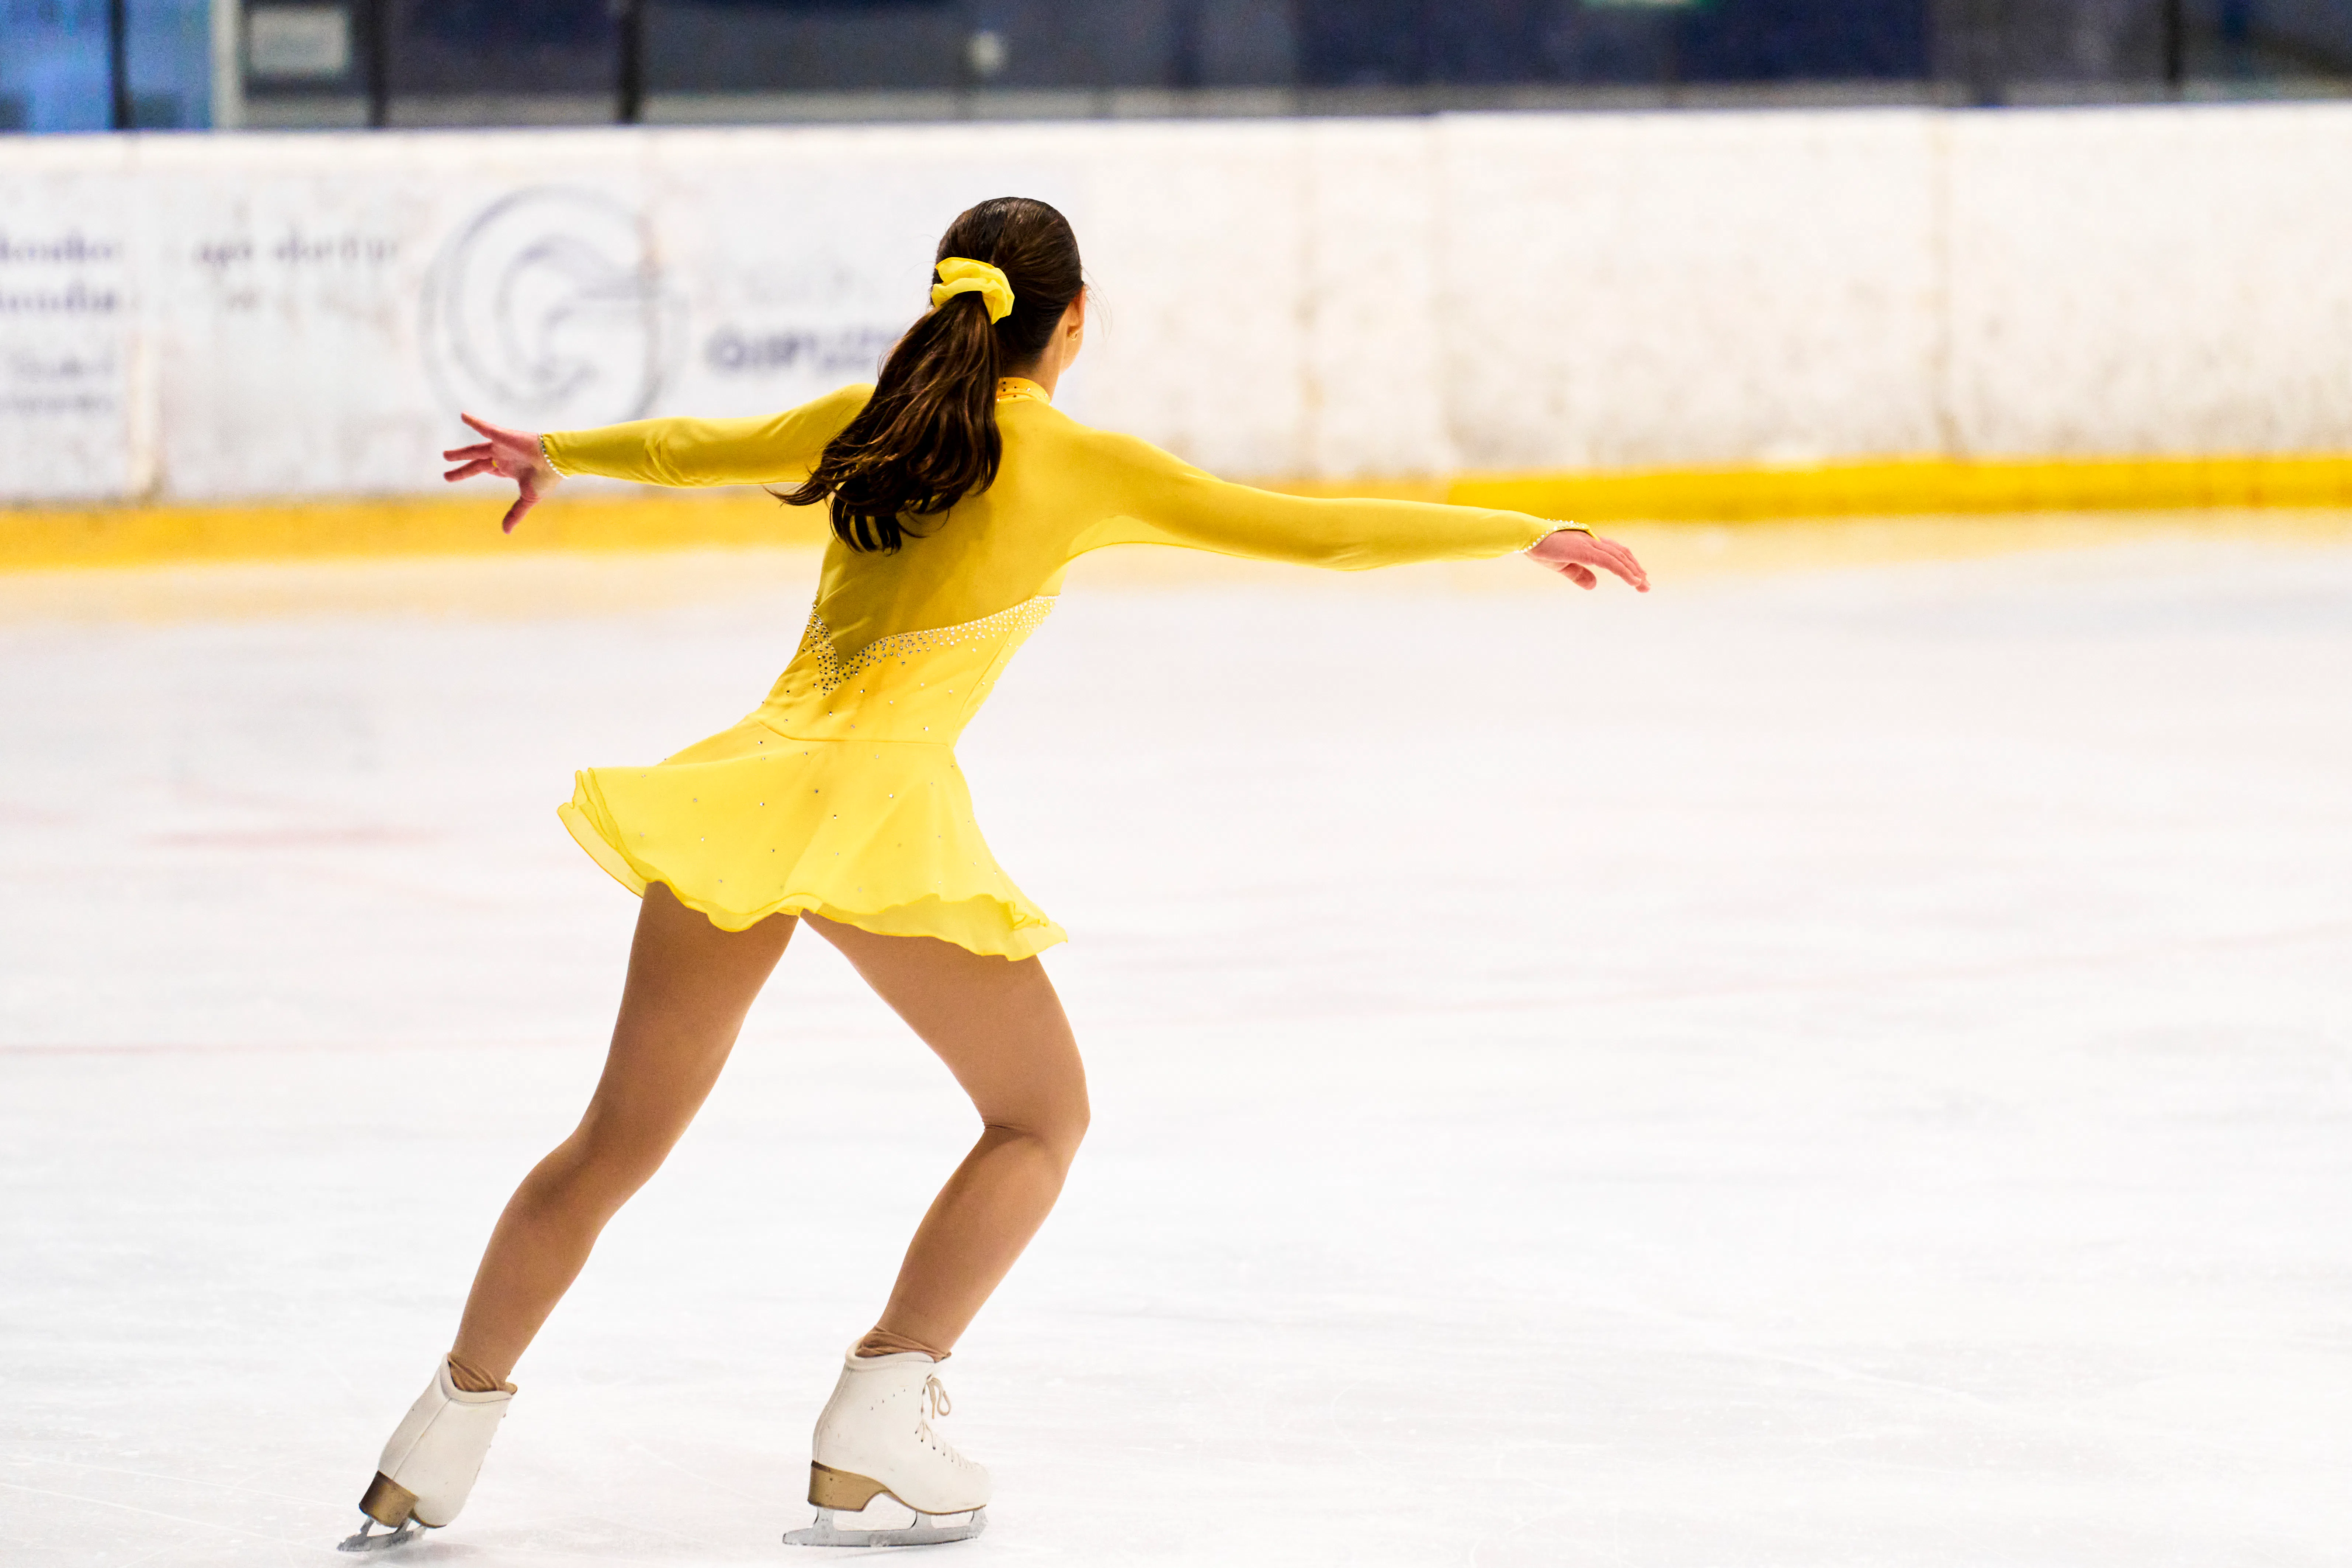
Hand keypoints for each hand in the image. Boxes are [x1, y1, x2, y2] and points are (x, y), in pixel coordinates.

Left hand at [442, 413, 561, 533]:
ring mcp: (502, 446)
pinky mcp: (503, 436)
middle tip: (445, 472)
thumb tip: (505, 532)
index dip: (469, 473)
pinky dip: (474, 422)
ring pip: (475, 449)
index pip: (485, 470)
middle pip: (476, 462)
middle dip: (461, 467)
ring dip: (460, 452)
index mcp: (508, 469)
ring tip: (445, 456)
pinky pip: (486, 428)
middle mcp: (503, 457)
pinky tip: (463, 416)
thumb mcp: (527, 498)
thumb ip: (515, 513)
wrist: (557, 461)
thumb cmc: (546, 478)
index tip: (456, 476)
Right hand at [1527, 528, 1647, 591]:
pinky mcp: (1585, 550)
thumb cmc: (1541, 549)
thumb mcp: (1563, 566)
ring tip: (1643, 585)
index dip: (1627, 564)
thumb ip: (1579, 574)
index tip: (1637, 577)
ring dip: (1633, 572)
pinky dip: (1624, 571)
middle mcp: (1593, 541)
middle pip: (1621, 554)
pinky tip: (1633, 581)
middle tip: (1646, 585)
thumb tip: (1594, 585)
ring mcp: (1590, 544)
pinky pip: (1610, 562)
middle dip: (1635, 569)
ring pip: (1619, 558)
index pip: (1614, 552)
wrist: (1527, 537)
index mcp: (1588, 543)